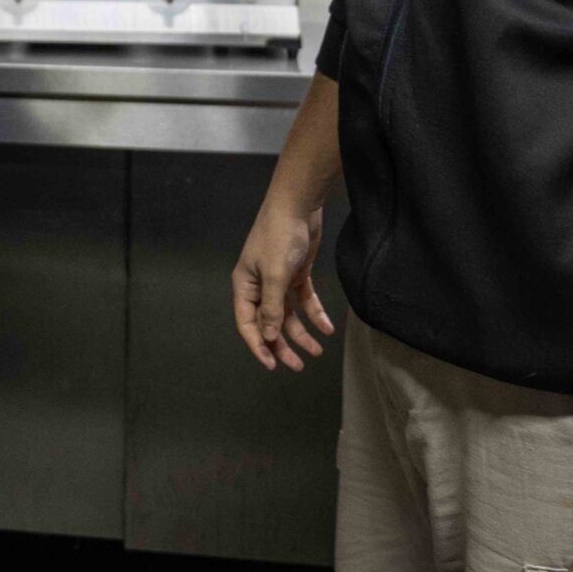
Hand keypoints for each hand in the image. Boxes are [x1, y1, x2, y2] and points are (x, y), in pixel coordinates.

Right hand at [232, 192, 335, 370]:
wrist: (298, 205)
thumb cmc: (279, 237)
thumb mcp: (275, 274)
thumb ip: (272, 308)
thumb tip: (269, 337)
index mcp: (245, 286)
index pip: (247, 323)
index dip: (258, 346)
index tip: (273, 365)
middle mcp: (260, 286)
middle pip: (269, 323)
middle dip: (282, 345)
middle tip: (298, 366)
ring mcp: (279, 281)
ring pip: (288, 315)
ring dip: (301, 333)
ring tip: (317, 351)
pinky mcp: (297, 275)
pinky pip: (304, 301)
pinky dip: (315, 314)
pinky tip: (327, 328)